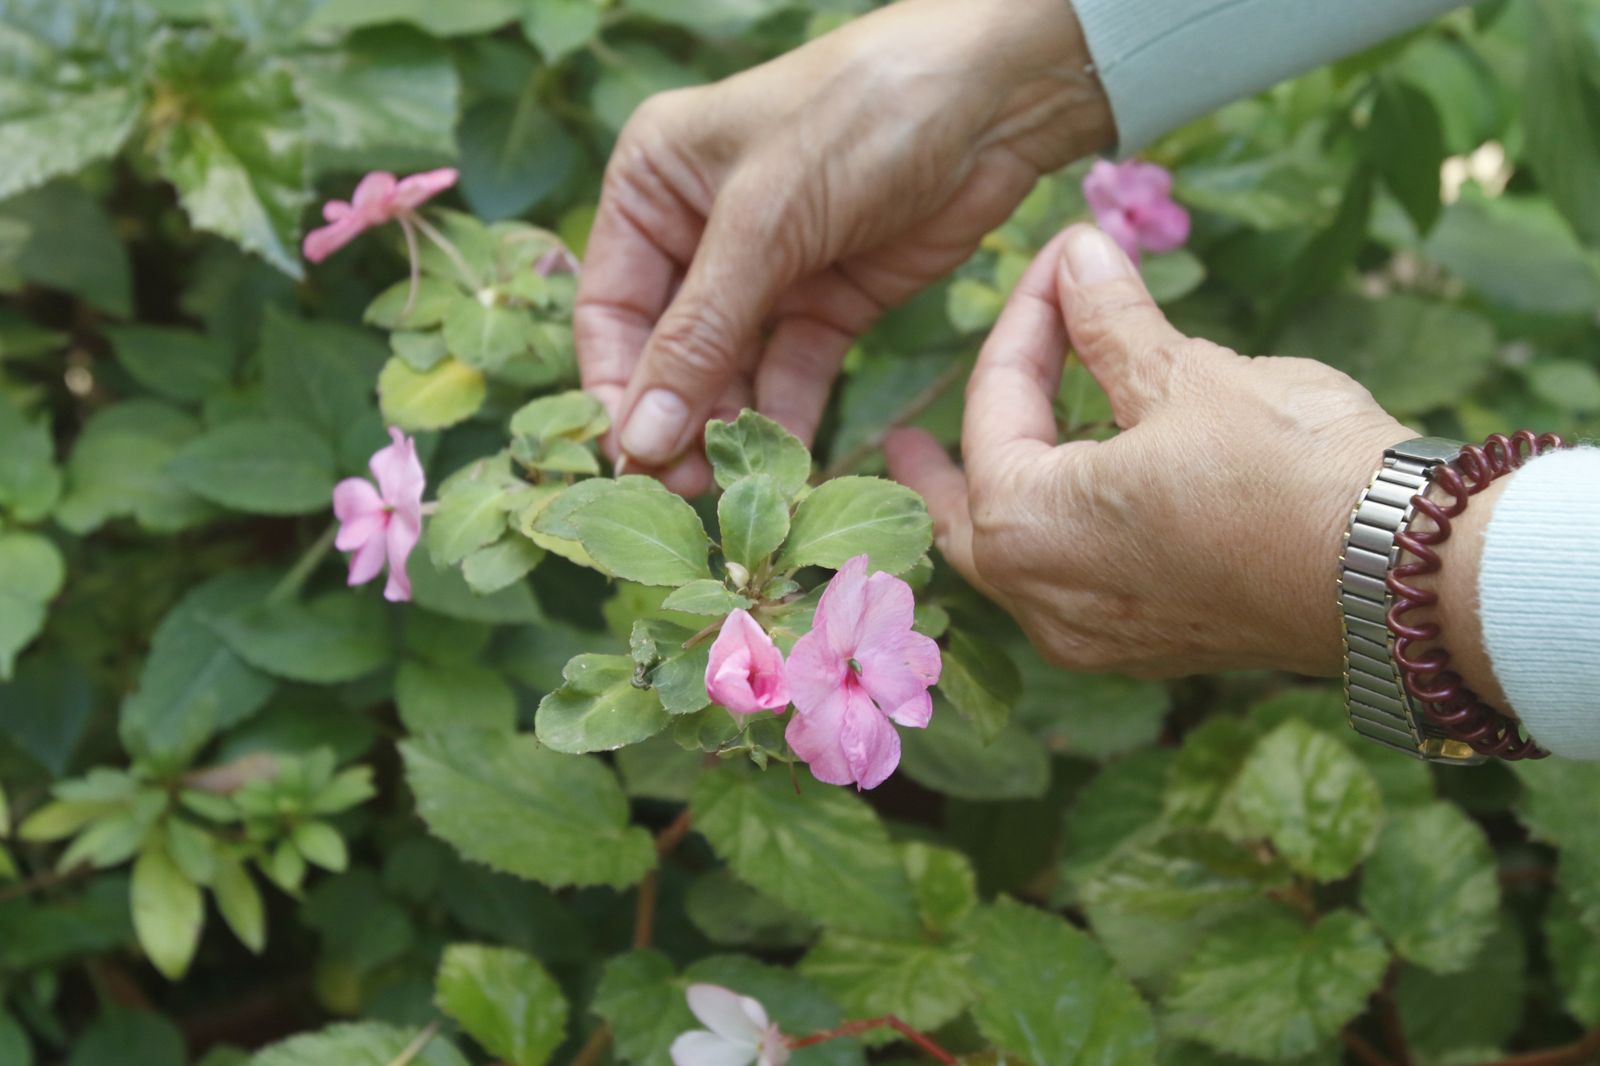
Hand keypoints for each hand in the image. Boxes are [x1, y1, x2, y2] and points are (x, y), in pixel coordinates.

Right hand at [576, 0, 1113, 492]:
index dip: (616, 386)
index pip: (610, 307)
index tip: (630, 458)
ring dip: (731, 429)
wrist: (994, 99)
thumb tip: (637, 437)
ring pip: (730, 372)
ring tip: (737, 488)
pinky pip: (794, 374)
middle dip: (676, 419)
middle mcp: (699, 230)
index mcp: (653, 184)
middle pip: (667, 350)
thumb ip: (699, 333)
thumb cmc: (859, 118)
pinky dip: (788, 417)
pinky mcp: (830, 302)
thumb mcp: (763, 222)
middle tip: (686, 490)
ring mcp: (767, 270)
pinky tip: (786, 464)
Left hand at [887, 225, 1412, 677]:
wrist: (1401, 573)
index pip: (995, 408)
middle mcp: (1042, 600)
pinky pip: (1070, 589)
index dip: (1025, 321)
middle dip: (935, 470)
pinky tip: (1082, 503)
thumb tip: (1078, 259)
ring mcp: (1096, 637)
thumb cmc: (1288, 470)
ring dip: (1005, 501)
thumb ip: (1111, 323)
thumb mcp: (1187, 376)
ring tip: (1005, 455)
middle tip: (903, 443)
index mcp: (1025, 527)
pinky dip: (1059, 538)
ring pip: (1016, 563)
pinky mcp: (1151, 647)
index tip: (1056, 263)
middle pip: (964, 520)